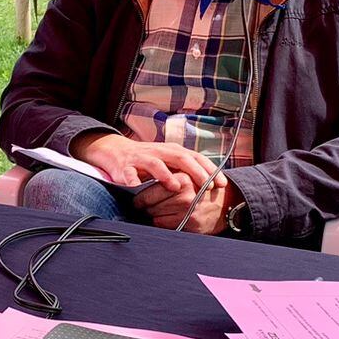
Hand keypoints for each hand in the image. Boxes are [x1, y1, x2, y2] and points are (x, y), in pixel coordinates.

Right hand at [72, 134, 216, 195]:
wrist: (116, 152)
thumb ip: (186, 169)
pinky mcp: (125, 167)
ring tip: (176, 186)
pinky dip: (132, 180)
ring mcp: (142, 158)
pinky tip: (136, 187)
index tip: (221, 183)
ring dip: (166, 175)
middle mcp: (159, 152)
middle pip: (180, 158)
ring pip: (156, 164)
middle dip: (196, 172)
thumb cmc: (147, 160)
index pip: (195, 157)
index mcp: (172, 151)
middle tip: (206, 186)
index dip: (209, 170)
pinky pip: (129, 173)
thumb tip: (211, 182)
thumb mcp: (169, 161)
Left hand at [142, 173, 230, 232]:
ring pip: (154, 215)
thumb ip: (167, 176)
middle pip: (149, 203)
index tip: (138, 197)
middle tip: (146, 204)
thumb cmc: (199, 188)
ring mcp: (187, 211)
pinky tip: (168, 216)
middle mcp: (185, 195)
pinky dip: (161, 221)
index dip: (140, 195)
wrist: (224, 204)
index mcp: (183, 178)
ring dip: (153, 213)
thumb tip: (139, 179)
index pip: (149, 189)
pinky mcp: (188, 224)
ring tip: (160, 208)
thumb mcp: (187, 175)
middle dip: (145, 204)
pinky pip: (162, 224)